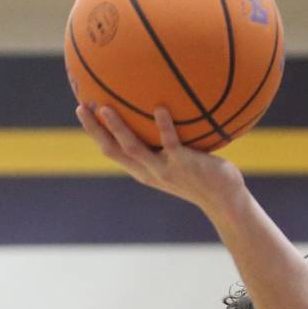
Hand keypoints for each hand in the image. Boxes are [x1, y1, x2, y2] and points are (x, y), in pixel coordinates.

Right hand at [76, 105, 244, 212]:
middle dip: (94, 131)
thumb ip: (167, 146)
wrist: (226, 201)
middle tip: (81, 107)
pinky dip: (164, 126)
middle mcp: (150, 172)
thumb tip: (164, 115)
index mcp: (145, 171)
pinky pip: (171, 142)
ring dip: (117, 129)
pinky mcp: (184, 164)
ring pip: (134, 148)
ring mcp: (166, 169)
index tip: (82, 112)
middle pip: (113, 150)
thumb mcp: (180, 164)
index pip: (112, 151)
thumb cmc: (205, 179)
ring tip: (105, 108)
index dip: (95, 133)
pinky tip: (160, 108)